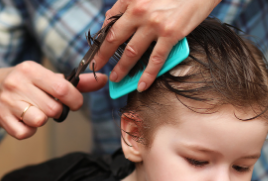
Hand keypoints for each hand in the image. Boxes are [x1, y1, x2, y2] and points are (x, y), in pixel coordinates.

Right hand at [0, 61, 106, 139]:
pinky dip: (29, 131)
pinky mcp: (1, 118)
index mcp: (31, 69)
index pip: (62, 88)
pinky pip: (25, 133)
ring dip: (43, 120)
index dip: (74, 100)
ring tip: (36, 112)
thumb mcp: (48, 76)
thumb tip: (103, 80)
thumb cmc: (27, 83)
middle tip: (49, 106)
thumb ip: (77, 82)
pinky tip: (26, 121)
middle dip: (56, 111)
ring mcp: (7, 101)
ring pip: (40, 121)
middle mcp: (17, 83)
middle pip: (53, 108)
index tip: (74, 103)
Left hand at [92, 0, 219, 91]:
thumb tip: (117, 21)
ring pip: (132, 52)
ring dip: (122, 68)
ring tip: (116, 78)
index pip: (110, 21)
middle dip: (103, 55)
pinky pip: (156, 59)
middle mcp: (139, 11)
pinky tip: (141, 85)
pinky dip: (148, 75)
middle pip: (115, 38)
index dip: (101, 37)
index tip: (96, 49)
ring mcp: (154, 24)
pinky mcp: (171, 34)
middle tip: (97, 66)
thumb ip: (133, 5)